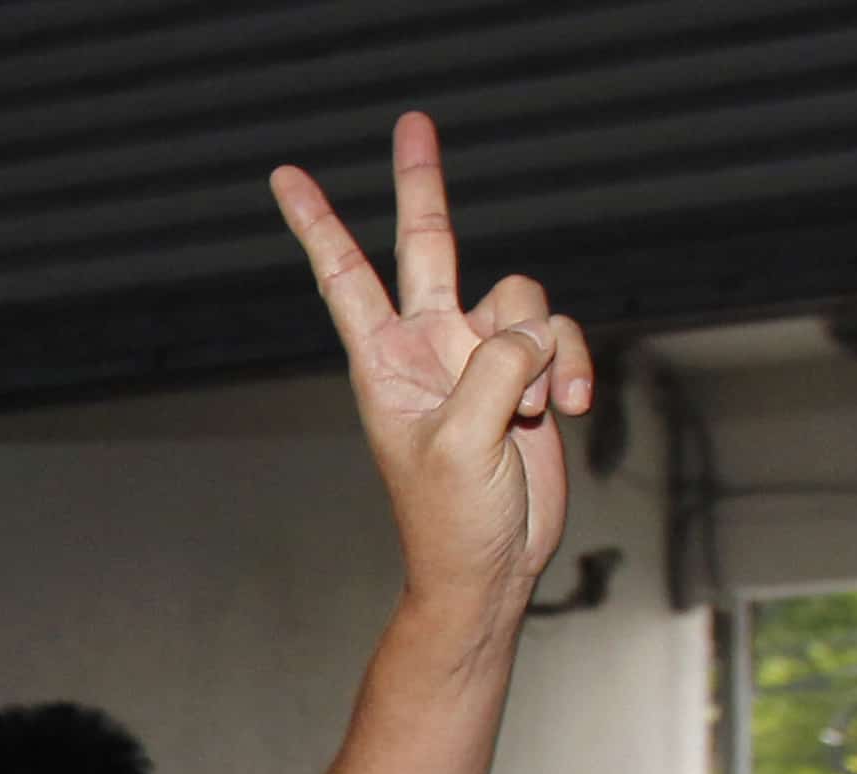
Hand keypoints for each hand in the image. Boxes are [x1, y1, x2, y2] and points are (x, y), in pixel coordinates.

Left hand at [271, 113, 592, 614]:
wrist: (491, 568)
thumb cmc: (451, 519)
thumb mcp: (463, 440)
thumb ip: (496, 367)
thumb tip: (534, 329)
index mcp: (385, 362)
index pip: (344, 276)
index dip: (318, 223)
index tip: (284, 177)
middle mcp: (429, 348)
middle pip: (427, 245)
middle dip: (422, 185)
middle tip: (412, 121)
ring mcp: (480, 360)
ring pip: (522, 299)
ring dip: (545, 347)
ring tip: (535, 410)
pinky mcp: (527, 378)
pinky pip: (560, 337)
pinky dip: (572, 366)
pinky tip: (568, 408)